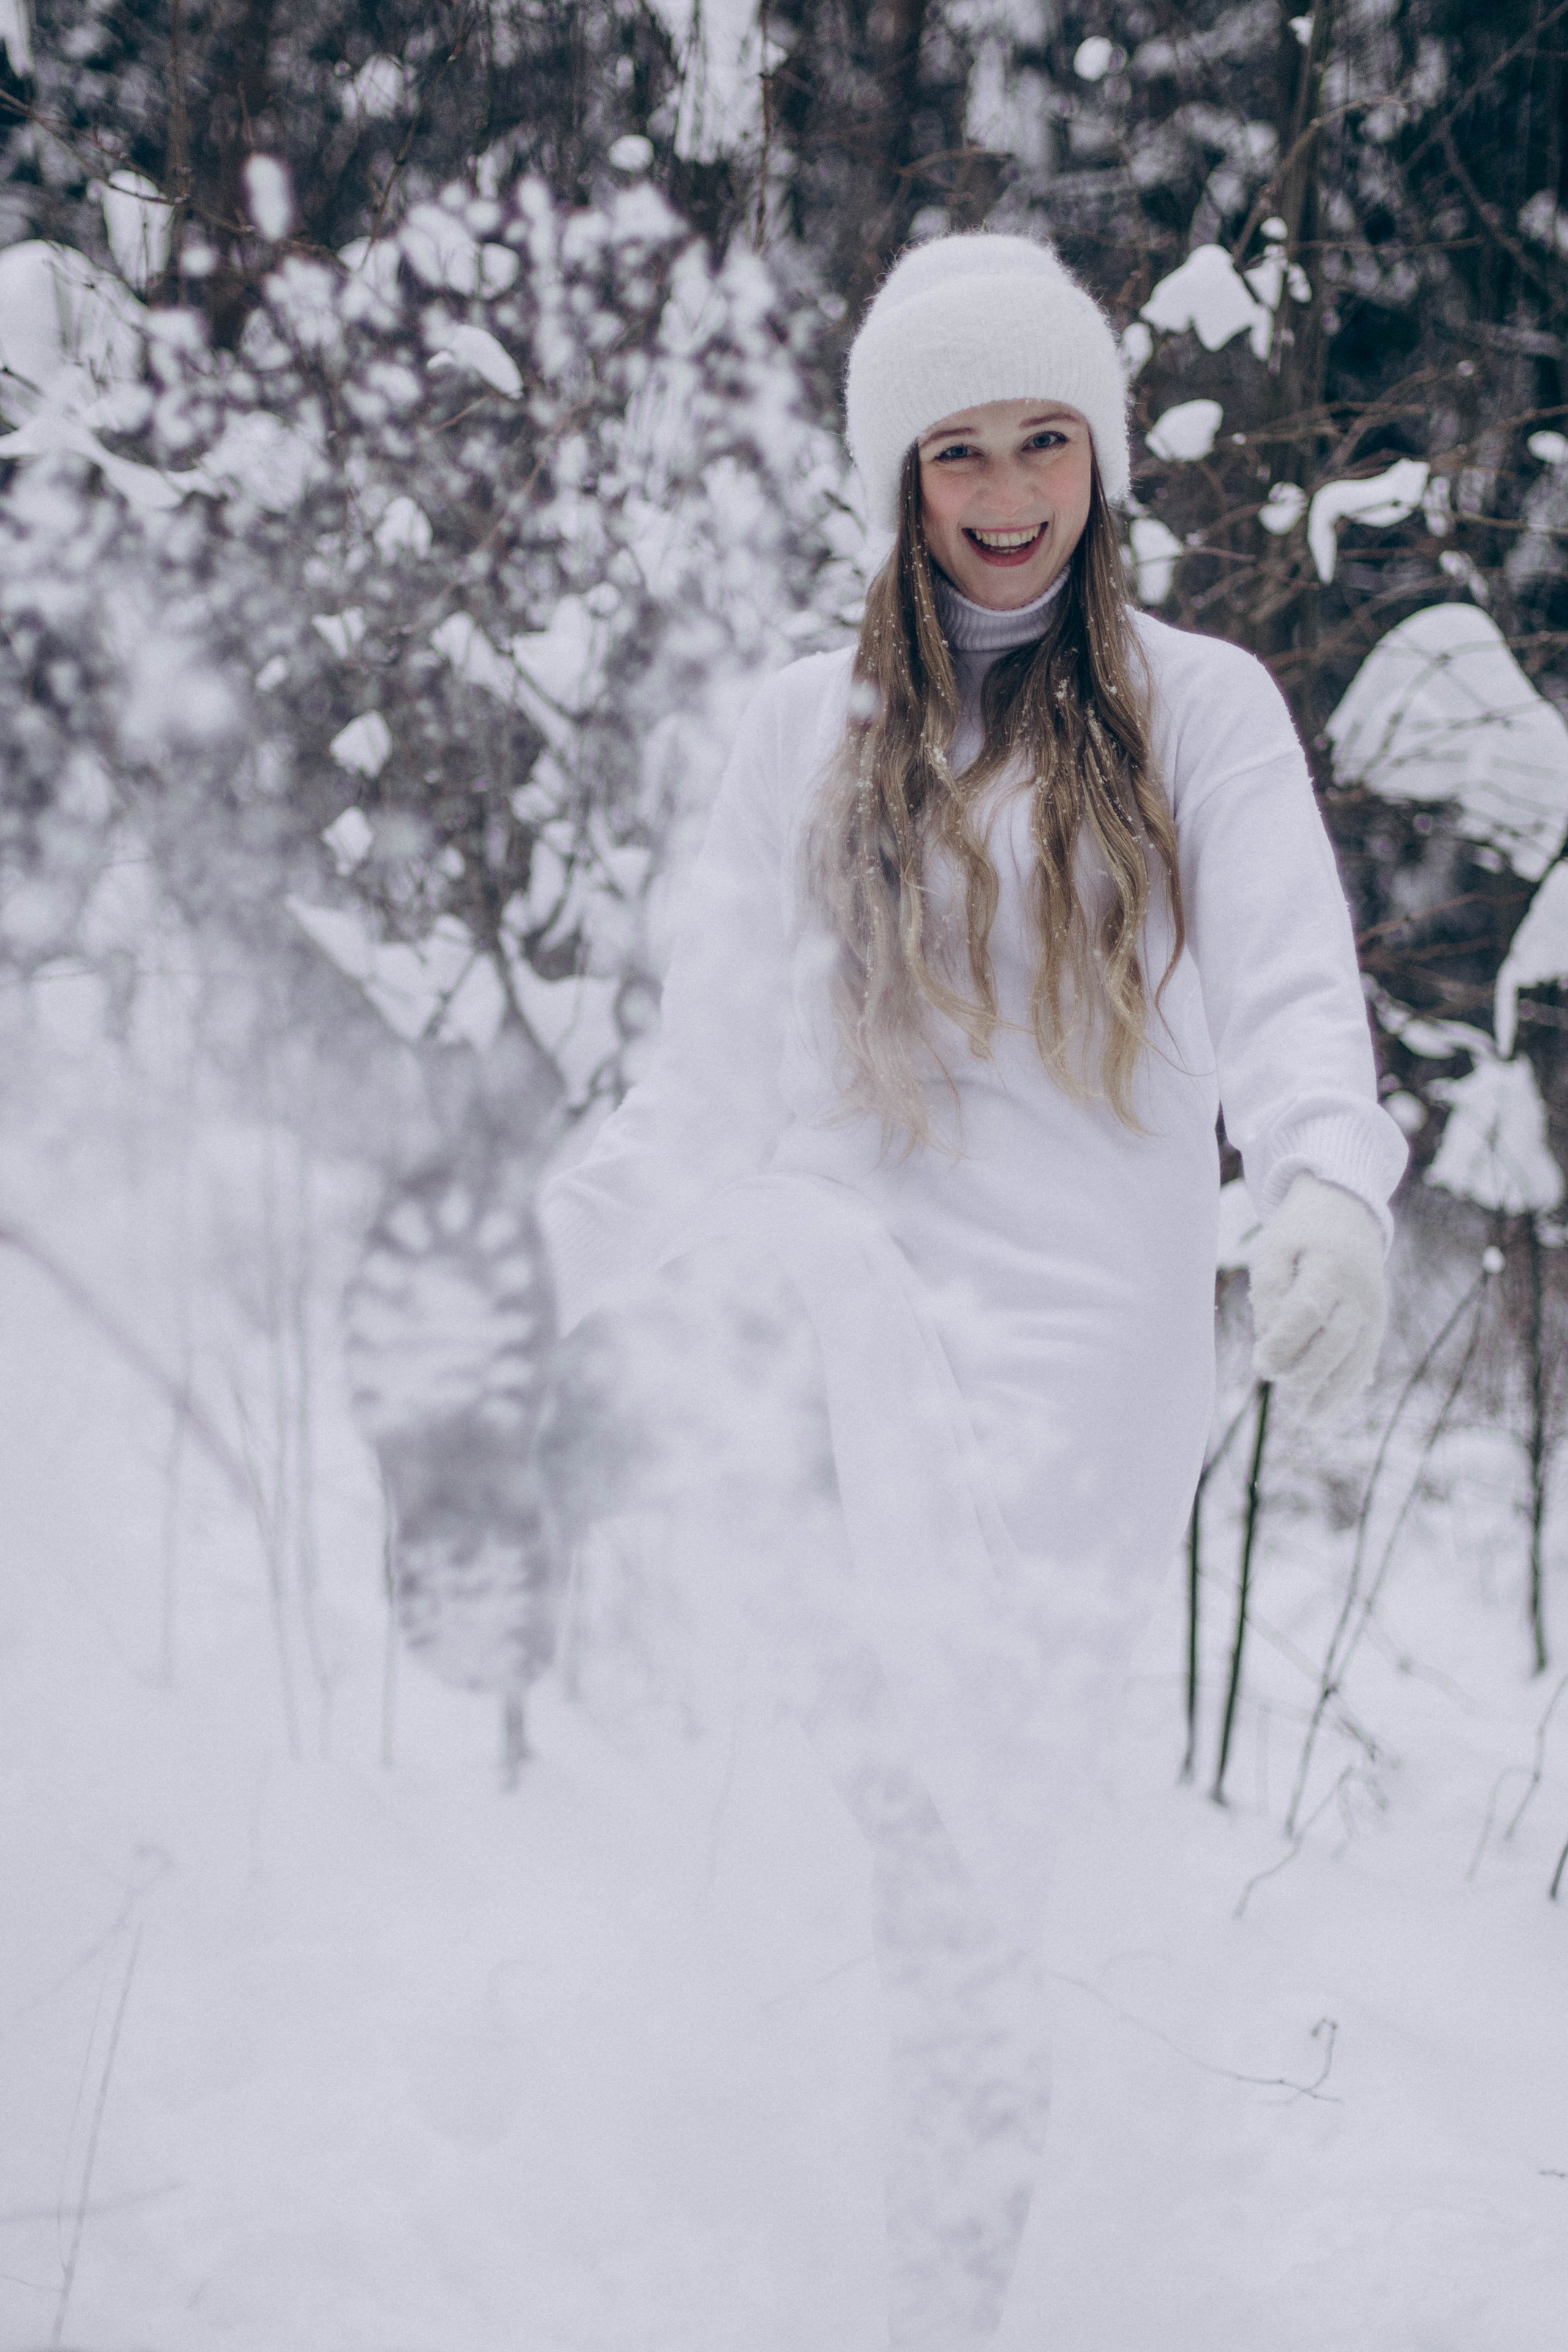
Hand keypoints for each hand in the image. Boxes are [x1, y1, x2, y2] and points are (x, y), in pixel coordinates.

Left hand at [1248, 1172, 1386, 1415]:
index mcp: (1331, 1266)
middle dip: (1308, 1373)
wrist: (1347, 1211)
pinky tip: (1326, 1408)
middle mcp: (1360, 1291)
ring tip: (1306, 1417)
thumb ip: (1269, 1290)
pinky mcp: (1377, 1321)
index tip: (1261, 1365)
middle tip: (1282, 1395)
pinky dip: (1347, 1386)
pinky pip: (1366, 1358)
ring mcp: (1374, 1308)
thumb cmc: (1300, 1233)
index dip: (1284, 1343)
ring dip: (1333, 1391)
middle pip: (1336, 1340)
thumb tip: (1269, 1336)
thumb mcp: (1273, 1248)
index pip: (1308, 1311)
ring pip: (1357, 1356)